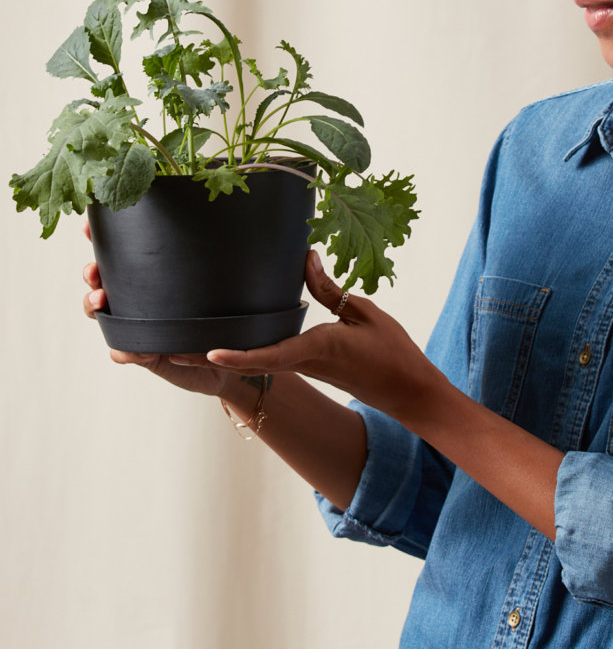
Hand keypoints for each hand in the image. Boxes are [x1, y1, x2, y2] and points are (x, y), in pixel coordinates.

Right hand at [82, 221, 233, 398]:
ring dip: (93, 305)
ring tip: (101, 300)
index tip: (86, 227)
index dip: (97, 241)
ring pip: (99, 315)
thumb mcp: (205, 287)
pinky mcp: (139, 353)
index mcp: (146, 280)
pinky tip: (139, 349)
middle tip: (93, 270)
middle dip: (90, 274)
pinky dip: (125, 351)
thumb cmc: (212, 318)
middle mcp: (133, 300)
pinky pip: (121, 352)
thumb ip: (198, 266)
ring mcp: (133, 326)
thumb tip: (204, 232)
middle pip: (98, 282)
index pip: (117, 257)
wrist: (220, 357)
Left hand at [207, 251, 444, 423]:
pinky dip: (247, 353)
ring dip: (224, 356)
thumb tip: (304, 257)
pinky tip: (233, 341)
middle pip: (249, 361)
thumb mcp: (362, 312)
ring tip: (186, 344)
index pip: (270, 356)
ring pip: (257, 362)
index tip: (207, 355)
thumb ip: (330, 288)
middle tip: (168, 352)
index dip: (238, 357)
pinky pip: (272, 359)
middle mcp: (305, 361)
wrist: (408, 391)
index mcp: (317, 348)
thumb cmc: (392, 352)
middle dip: (209, 359)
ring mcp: (306, 367)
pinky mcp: (311, 367)